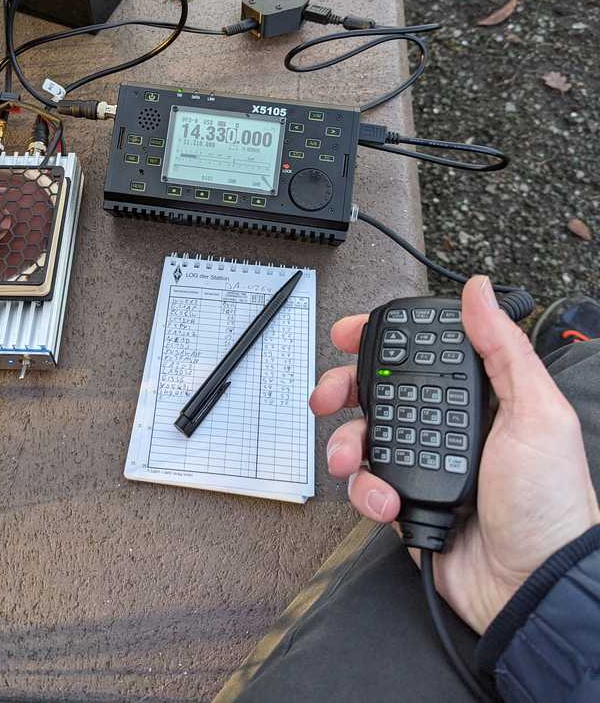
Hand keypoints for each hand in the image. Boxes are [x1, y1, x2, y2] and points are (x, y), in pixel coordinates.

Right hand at [311, 275, 599, 633]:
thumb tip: (478, 292)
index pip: (420, 355)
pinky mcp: (405, 502)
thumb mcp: (537, 413)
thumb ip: (503, 349)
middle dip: (344, 389)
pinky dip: (368, 493)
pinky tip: (387, 501)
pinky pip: (367, 487)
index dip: (380, 341)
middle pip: (378, 392)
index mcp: (475, 398)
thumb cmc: (550, 503)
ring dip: (348, 445)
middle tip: (328, 396)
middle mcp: (444, 426)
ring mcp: (422, 464)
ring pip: (364, 439)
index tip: (350, 334)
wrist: (534, 587)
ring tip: (352, 459)